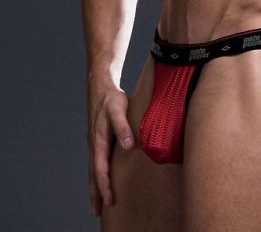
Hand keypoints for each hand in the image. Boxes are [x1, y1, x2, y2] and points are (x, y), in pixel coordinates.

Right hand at [87, 85, 134, 216]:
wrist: (100, 85)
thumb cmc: (111, 98)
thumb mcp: (118, 109)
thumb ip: (123, 127)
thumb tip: (128, 146)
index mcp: (98, 140)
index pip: (100, 169)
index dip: (104, 185)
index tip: (108, 201)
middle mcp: (94, 144)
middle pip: (93, 174)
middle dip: (96, 193)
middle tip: (97, 213)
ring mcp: (95, 142)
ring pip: (93, 169)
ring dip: (95, 186)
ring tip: (98, 204)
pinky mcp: (98, 139)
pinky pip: (97, 162)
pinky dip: (97, 175)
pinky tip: (102, 179)